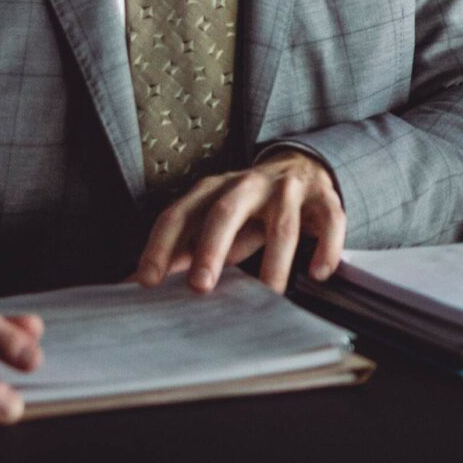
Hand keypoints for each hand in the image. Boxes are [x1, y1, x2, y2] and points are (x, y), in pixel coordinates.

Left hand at [135, 150, 346, 294]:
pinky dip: (326, 247)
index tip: (147, 280)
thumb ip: (182, 249)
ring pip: (282, 222)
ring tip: (269, 294)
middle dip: (211, 248)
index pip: (180, 214)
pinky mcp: (323, 197)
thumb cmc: (250, 208)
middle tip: (200, 287)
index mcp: (213, 190)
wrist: (302, 168)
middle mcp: (248, 184)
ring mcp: (288, 188)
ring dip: (275, 260)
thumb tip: (133, 282)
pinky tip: (318, 273)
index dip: (161, 246)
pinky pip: (329, 219)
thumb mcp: (214, 224)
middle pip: (226, 211)